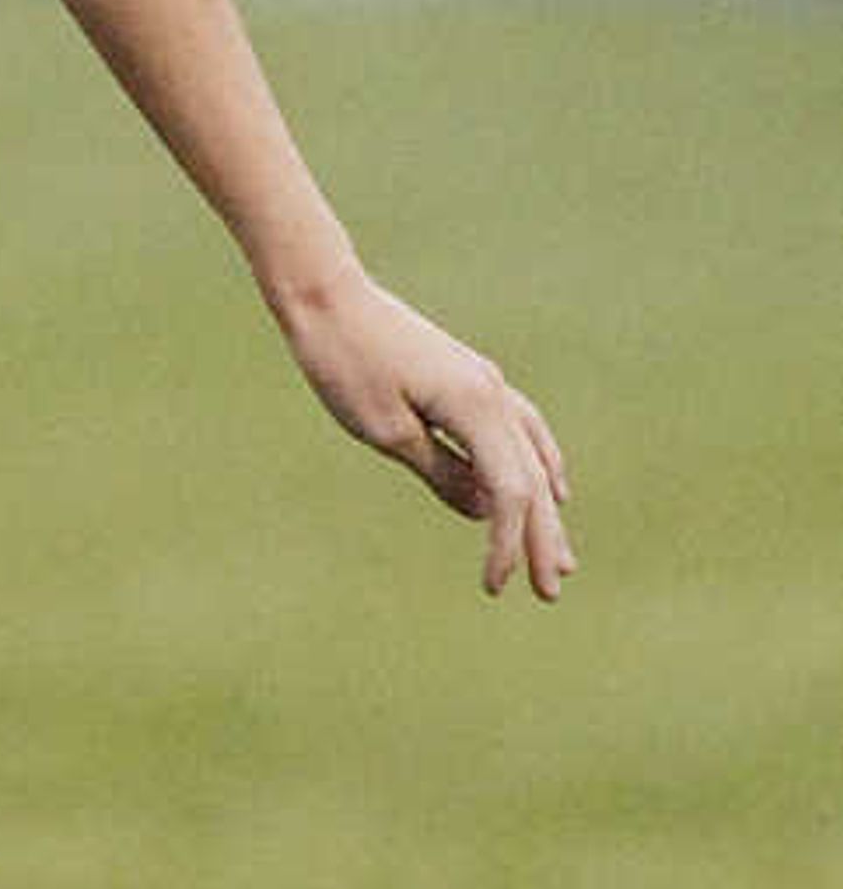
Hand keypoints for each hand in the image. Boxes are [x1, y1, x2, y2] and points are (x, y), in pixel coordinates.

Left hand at [280, 271, 573, 598]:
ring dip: (546, 506)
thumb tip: (484, 513)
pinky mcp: (472, 378)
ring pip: (533, 455)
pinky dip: (539, 464)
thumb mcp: (387, 431)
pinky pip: (523, 430)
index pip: (509, 492)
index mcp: (476, 408)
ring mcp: (487, 383)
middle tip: (551, 591)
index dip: (505, 544)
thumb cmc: (346, 364)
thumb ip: (441, 473)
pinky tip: (550, 484)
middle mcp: (494, 394)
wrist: (328, 297)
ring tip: (559, 552)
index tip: (493, 586)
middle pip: (531, 479)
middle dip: (541, 537)